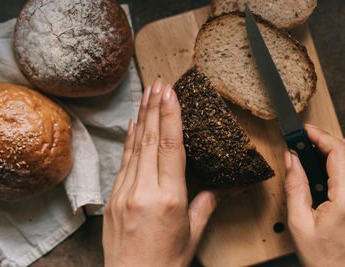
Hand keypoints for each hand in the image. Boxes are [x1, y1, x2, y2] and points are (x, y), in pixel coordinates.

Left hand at [103, 79, 241, 266]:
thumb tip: (232, 184)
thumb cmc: (166, 262)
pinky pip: (123, 162)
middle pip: (149, 140)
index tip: (170, 93)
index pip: (170, 147)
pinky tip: (131, 124)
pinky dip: (128, 141)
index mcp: (168, 199)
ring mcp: (123, 193)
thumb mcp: (194, 231)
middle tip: (157, 83)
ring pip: (134, 147)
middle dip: (154, 107)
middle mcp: (143, 192)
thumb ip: (210, 201)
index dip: (170, 117)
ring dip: (140, 118)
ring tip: (146, 94)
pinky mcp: (112, 198)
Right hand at [285, 124, 344, 266]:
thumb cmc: (323, 257)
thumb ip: (295, 185)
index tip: (306, 131)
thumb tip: (291, 157)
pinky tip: (338, 175)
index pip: (340, 152)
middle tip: (313, 148)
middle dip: (335, 141)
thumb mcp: (298, 222)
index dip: (321, 136)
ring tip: (324, 161)